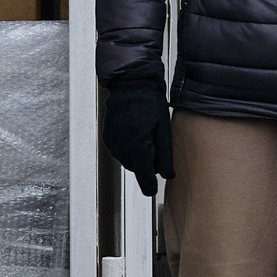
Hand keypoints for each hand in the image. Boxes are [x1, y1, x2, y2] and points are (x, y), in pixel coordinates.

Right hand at [102, 71, 174, 197]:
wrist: (129, 85)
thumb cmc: (150, 104)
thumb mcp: (163, 129)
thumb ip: (165, 154)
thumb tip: (168, 175)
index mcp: (138, 145)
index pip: (144, 172)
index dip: (149, 184)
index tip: (152, 192)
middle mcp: (121, 146)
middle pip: (136, 167)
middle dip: (146, 165)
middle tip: (157, 152)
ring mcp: (112, 142)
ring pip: (127, 160)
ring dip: (138, 157)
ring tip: (147, 138)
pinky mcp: (107, 137)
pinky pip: (119, 151)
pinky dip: (129, 150)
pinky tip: (137, 137)